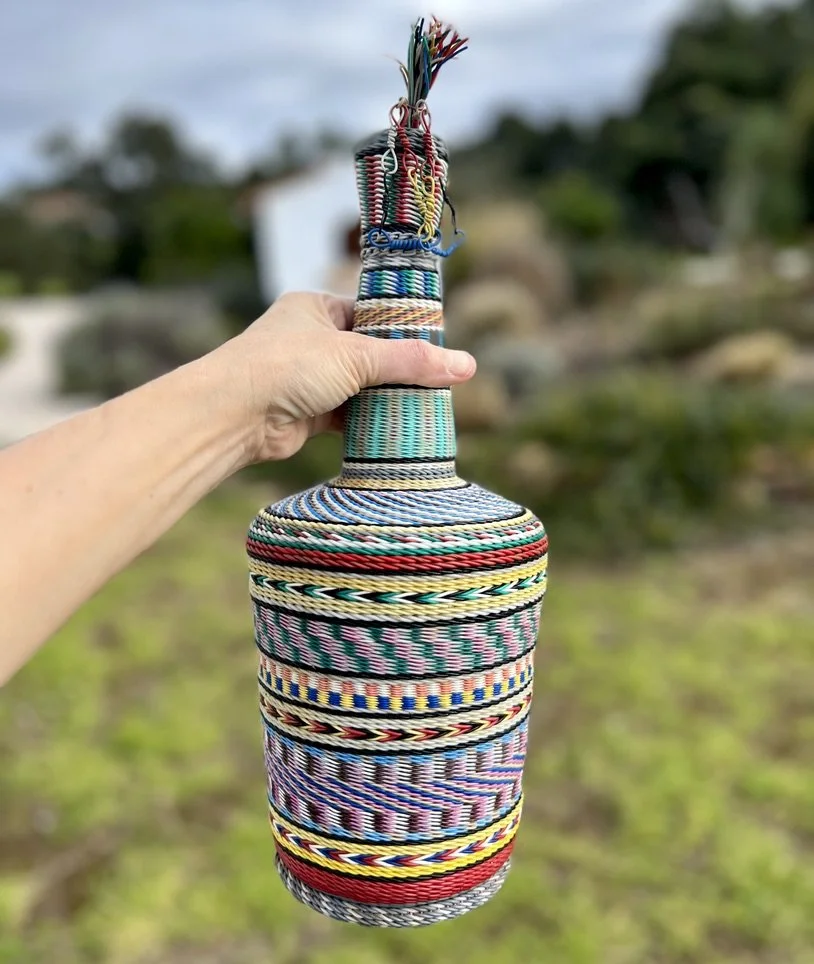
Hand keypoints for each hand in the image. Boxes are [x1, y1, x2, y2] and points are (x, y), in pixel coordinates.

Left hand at [211, 292, 475, 463]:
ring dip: (387, 398)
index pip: (374, 313)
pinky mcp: (308, 413)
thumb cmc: (285, 368)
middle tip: (441, 382)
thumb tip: (466, 365)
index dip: (406, 329)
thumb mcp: (355, 357)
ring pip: (362, 386)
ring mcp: (309, 378)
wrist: (232, 416)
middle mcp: (312, 339)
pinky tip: (400, 428)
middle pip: (371, 352)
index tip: (440, 347)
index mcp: (317, 307)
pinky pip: (351, 415)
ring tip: (429, 406)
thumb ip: (410, 362)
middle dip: (401, 369)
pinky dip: (372, 422)